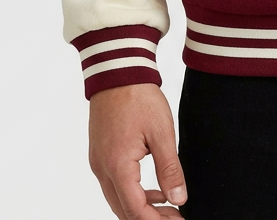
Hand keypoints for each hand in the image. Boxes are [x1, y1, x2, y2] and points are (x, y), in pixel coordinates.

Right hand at [88, 83, 187, 218]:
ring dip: (141, 207)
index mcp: (117, 166)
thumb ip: (169, 169)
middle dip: (149, 218)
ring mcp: (98, 162)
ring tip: (169, 206)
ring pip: (117, 199)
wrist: (118, 72)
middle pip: (123, 210)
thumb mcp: (162, 133)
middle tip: (175, 217)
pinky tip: (154, 189)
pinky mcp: (100, 154)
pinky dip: (132, 192)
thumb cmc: (139, 98)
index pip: (134, 210)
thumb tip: (178, 199)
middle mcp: (102, 169)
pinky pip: (114, 184)